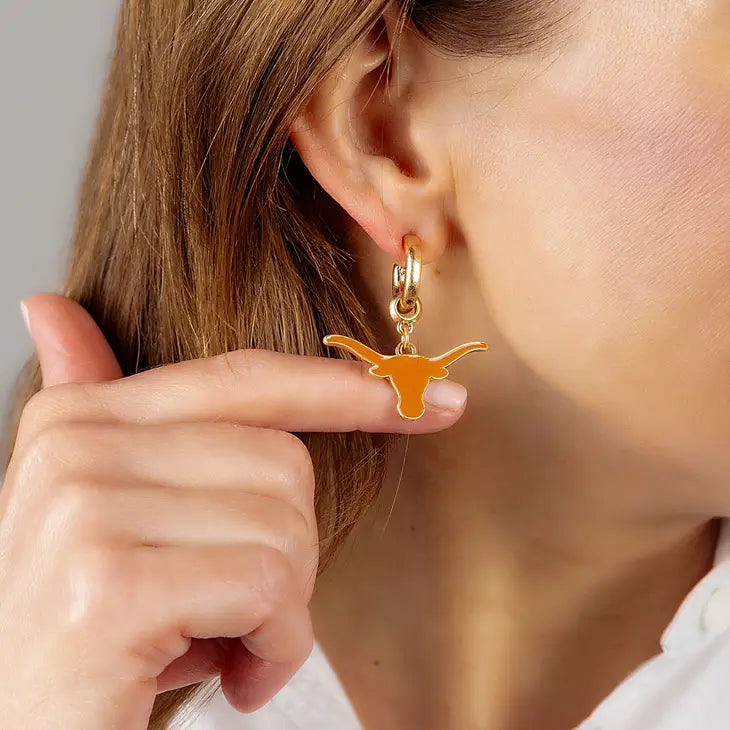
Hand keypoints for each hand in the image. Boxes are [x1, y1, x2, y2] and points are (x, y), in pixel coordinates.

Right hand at [0, 294, 466, 729]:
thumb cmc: (85, 630)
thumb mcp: (96, 513)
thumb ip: (93, 407)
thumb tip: (52, 307)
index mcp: (78, 420)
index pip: (246, 380)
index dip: (347, 390)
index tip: (437, 399)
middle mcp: (74, 449)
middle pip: (282, 463)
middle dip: (289, 552)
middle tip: (235, 609)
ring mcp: (88, 514)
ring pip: (285, 528)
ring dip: (283, 610)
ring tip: (224, 642)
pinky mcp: (113, 587)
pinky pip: (268, 588)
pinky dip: (275, 648)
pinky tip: (232, 675)